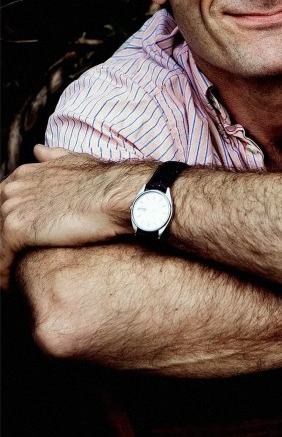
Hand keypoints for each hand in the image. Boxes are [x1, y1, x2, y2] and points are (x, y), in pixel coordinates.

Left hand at [0, 145, 153, 289]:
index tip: (20, 243)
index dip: (11, 226)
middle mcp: (13, 187)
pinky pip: (1, 258)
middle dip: (4, 244)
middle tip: (15, 262)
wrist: (115, 194)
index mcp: (25, 174)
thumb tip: (38, 150)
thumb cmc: (104, 182)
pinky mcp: (17, 229)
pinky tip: (11, 285)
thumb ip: (53, 157)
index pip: (3, 204)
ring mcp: (12, 206)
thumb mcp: (76, 160)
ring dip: (3, 261)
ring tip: (12, 280)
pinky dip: (4, 274)